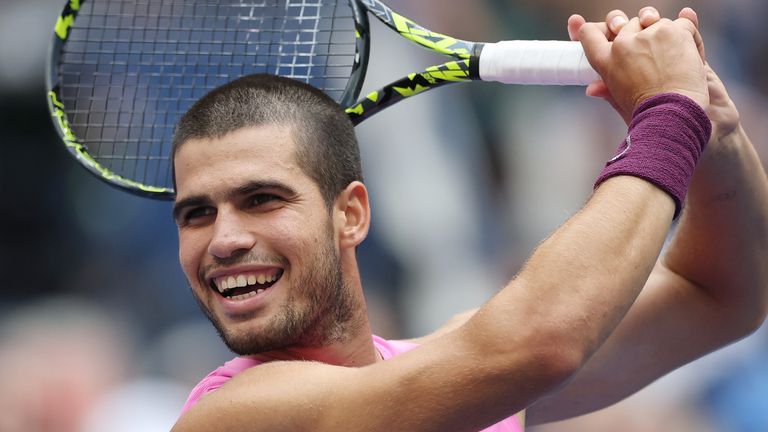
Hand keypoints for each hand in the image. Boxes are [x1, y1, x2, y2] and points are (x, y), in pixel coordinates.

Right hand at [574, 7, 738, 142]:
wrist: (673, 114)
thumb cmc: (648, 114)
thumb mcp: (620, 103)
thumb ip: (607, 90)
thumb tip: (591, 89)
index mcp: (606, 62)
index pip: (590, 34)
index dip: (592, 28)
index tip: (598, 27)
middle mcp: (623, 44)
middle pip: (628, 23)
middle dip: (639, 31)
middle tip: (650, 50)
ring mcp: (647, 35)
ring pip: (656, 22)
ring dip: (665, 34)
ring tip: (672, 58)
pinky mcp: (672, 31)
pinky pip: (683, 22)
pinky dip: (689, 35)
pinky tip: (688, 54)